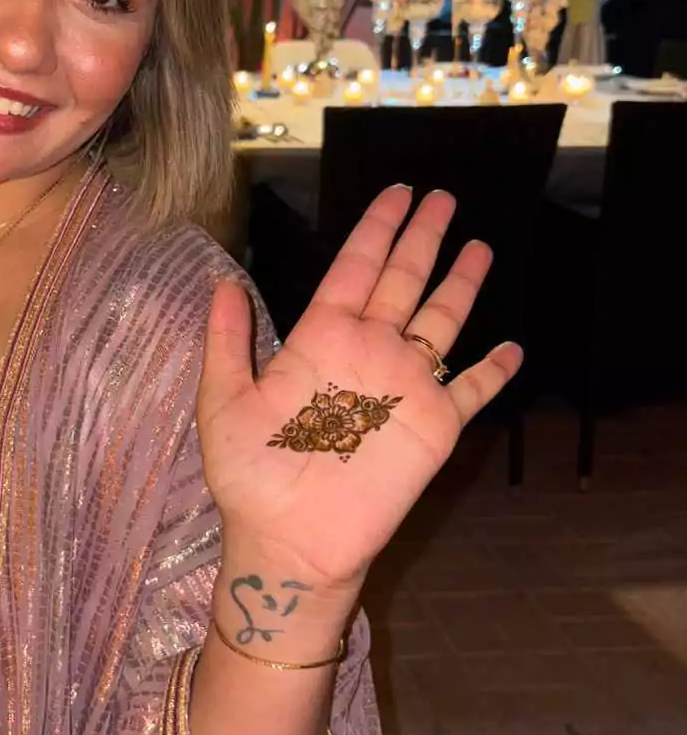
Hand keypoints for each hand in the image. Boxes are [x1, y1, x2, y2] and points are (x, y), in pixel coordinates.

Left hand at [198, 186, 521, 609]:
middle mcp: (368, 352)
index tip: (396, 193)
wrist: (289, 541)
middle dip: (423, 238)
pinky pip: (471, 390)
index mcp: (320, 338)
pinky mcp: (434, 426)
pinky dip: (493, 370)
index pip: (355, 268)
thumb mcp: (223, 402)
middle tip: (443, 197)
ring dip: (460, 284)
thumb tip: (222, 282)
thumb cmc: (250, 477)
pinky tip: (512, 347)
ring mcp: (405, 386)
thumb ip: (227, 342)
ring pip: (440, 320)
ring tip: (479, 245)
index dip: (376, 229)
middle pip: (403, 279)